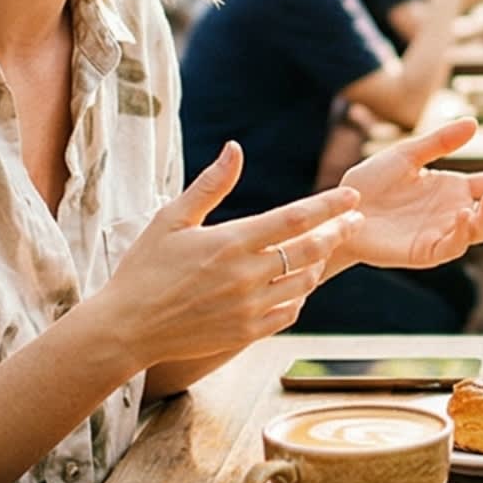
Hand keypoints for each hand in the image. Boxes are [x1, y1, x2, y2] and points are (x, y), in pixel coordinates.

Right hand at [97, 143, 365, 366]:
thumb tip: (235, 149)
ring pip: (304, 283)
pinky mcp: (246, 333)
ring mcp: (249, 308)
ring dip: (320, 263)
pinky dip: (300, 296)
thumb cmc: (144, 268)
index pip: (294, 219)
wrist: (127, 328)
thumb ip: (210, 185)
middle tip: (355, 219)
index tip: (352, 196)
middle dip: (338, 231)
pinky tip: (298, 284)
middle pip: (310, 250)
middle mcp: (246, 276)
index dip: (328, 206)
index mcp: (230, 242)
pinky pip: (289, 313)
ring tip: (326, 248)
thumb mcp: (171, 219)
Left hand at [337, 117, 482, 269]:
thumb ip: (439, 142)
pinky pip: (455, 244)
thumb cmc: (370, 183)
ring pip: (482, 229)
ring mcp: (443, 232)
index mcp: (454, 188)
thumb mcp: (406, 155)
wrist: (340, 209)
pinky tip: (467, 213)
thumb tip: (475, 122)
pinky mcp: (427, 251)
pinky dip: (466, 231)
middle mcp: (454, 211)